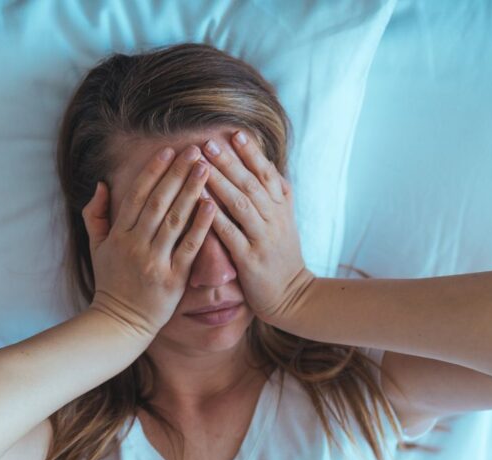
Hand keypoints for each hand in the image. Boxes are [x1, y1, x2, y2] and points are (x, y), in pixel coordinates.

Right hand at [82, 144, 217, 338]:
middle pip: (158, 202)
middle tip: (195, 150)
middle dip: (177, 173)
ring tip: (207, 169)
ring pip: (175, 220)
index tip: (168, 150)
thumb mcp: (95, 247)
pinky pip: (189, 248)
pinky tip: (212, 205)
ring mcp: (154, 261)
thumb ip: (96, 215)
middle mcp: (135, 244)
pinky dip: (200, 226)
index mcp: (118, 235)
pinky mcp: (172, 279)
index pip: (137, 195)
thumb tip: (102, 184)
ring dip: (191, 191)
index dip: (153, 171)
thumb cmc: (111, 282)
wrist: (119, 323)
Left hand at [198, 129, 315, 327]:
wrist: (291, 296)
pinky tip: (200, 202)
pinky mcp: (250, 259)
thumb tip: (269, 166)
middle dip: (230, 162)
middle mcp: (274, 219)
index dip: (252, 154)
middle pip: (251, 184)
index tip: (236, 133)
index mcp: (281, 208)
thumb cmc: (282, 257)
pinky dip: (215, 216)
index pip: (267, 174)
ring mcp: (262, 238)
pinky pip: (230, 233)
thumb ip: (278, 195)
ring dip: (221, 182)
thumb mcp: (286, 222)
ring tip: (202, 165)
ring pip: (241, 204)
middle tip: (209, 142)